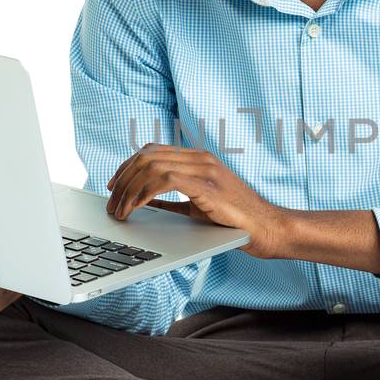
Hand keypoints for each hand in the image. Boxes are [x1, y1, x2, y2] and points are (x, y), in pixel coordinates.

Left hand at [105, 142, 287, 259]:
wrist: (268, 228)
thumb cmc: (236, 222)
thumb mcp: (198, 206)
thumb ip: (173, 200)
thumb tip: (144, 201)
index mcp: (199, 159)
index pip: (152, 151)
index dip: (127, 167)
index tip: (113, 186)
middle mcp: (201, 158)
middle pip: (146, 157)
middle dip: (122, 180)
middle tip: (111, 203)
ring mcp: (205, 170)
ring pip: (151, 167)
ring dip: (128, 190)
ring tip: (119, 212)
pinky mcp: (207, 186)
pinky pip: (164, 180)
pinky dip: (143, 194)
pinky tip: (135, 208)